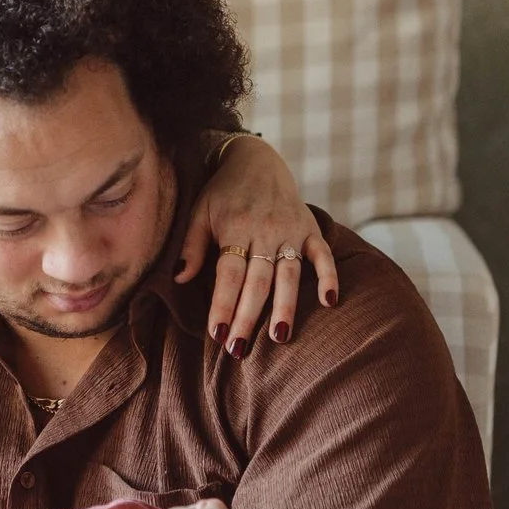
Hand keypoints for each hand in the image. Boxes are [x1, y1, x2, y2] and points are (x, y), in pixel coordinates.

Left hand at [175, 135, 338, 354]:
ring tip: (279, 337)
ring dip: (286, 306)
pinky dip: (329, 276)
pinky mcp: (311, 228)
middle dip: (249, 316)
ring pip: (290, 273)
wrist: (257, 159)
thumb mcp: (200, 212)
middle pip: (258, 280)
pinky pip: (323, 254)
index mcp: (236, 227)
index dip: (223, 304)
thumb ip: (192, 246)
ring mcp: (291, 230)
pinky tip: (329, 302)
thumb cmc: (222, 193)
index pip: (229, 273)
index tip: (217, 334)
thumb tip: (179, 278)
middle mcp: (266, 230)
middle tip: (239, 349)